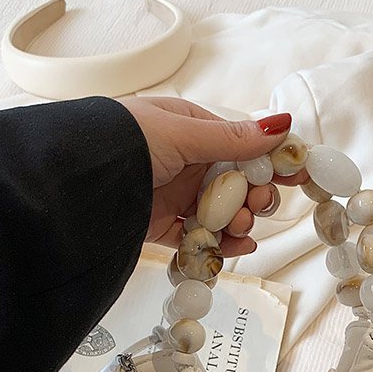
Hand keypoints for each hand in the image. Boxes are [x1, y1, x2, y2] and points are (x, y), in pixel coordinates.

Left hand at [116, 96, 308, 256]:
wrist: (74, 185)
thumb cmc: (124, 143)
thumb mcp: (182, 134)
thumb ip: (232, 138)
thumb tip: (281, 125)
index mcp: (189, 130)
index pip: (241, 147)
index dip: (272, 162)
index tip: (298, 176)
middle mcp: (184, 163)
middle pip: (235, 185)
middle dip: (255, 197)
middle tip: (261, 205)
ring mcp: (173, 196)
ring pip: (220, 214)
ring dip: (238, 222)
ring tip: (241, 227)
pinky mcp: (160, 228)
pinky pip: (198, 238)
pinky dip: (219, 245)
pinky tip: (236, 247)